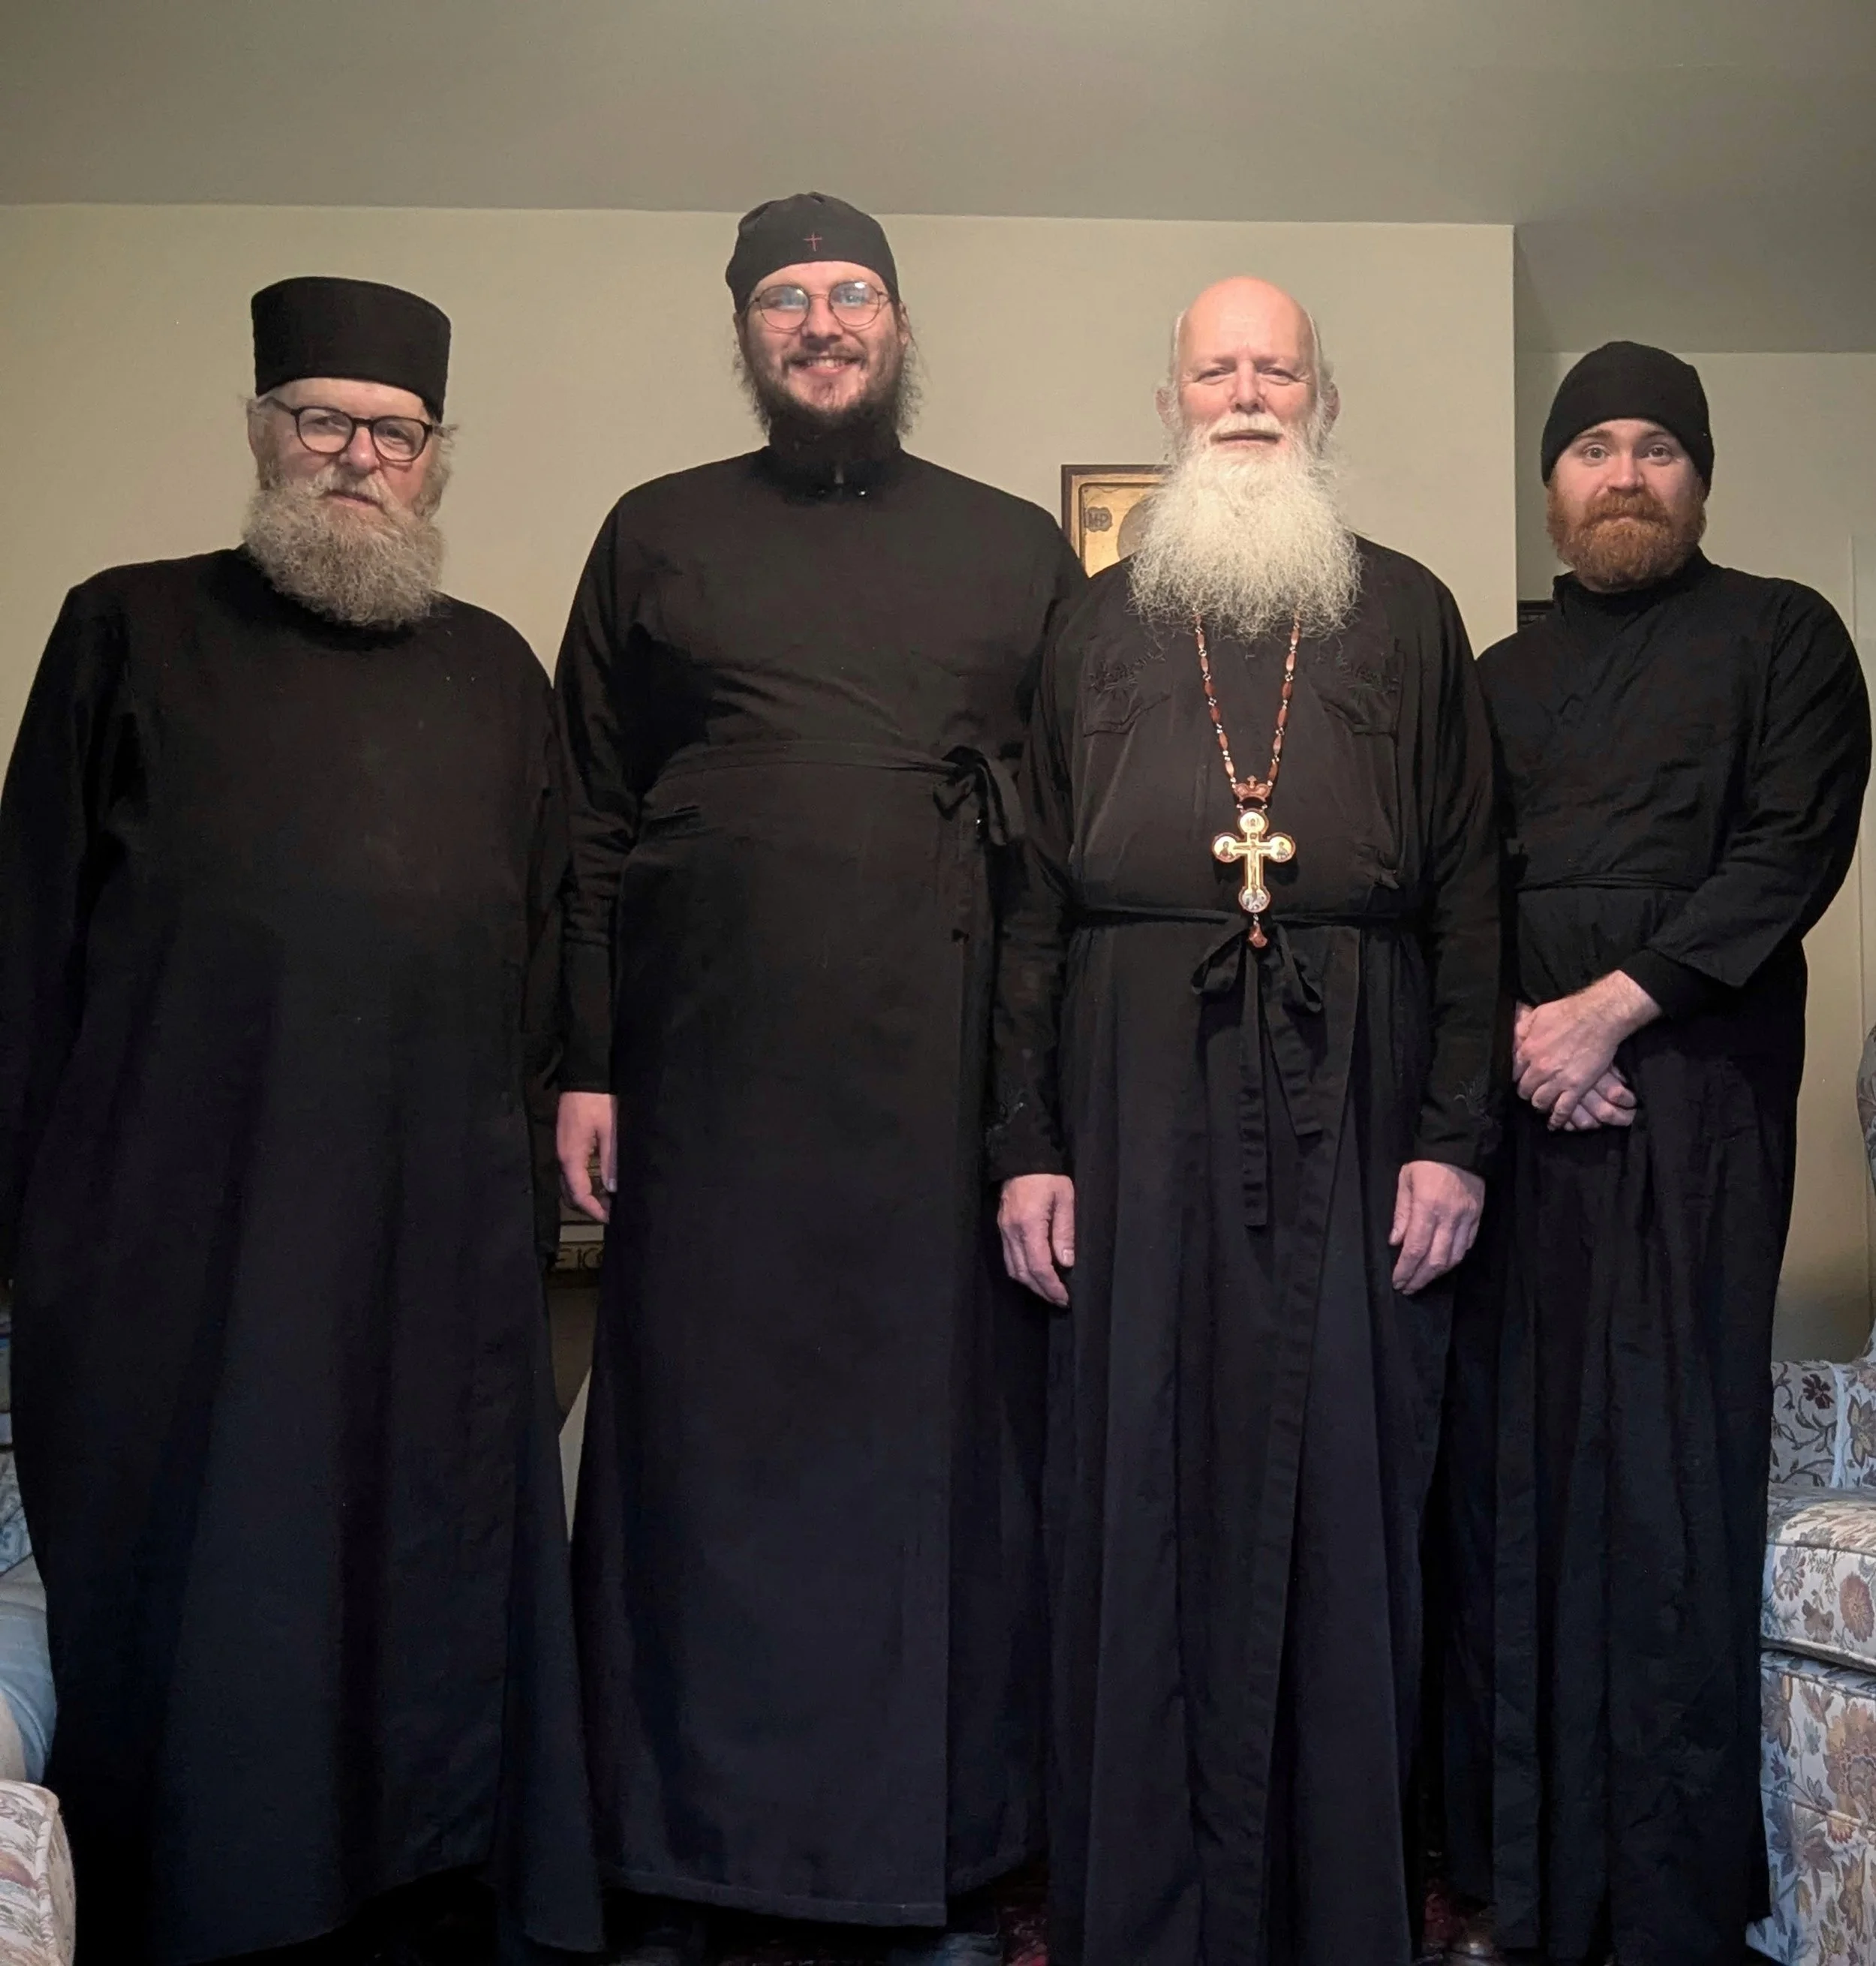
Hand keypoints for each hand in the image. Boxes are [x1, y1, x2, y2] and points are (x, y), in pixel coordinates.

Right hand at [557, 1090, 617, 1223]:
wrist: (582, 1076)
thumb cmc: (598, 1102)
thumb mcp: (610, 1131)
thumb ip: (611, 1161)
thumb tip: (613, 1189)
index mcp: (570, 1157)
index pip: (578, 1194)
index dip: (594, 1210)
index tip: (611, 1219)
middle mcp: (562, 1157)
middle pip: (570, 1193)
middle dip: (588, 1206)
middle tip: (611, 1212)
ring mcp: (562, 1150)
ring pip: (569, 1183)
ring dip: (585, 1195)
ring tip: (607, 1201)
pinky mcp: (566, 1143)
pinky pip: (571, 1171)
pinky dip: (583, 1182)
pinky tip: (599, 1182)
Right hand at [999, 1174, 1075, 1306]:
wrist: (1022, 1157)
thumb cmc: (1048, 1176)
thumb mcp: (1065, 1199)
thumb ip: (1065, 1231)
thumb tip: (1066, 1261)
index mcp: (1029, 1224)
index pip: (1039, 1266)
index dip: (1051, 1286)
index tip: (1065, 1297)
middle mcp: (1012, 1231)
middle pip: (1023, 1272)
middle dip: (1042, 1290)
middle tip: (1060, 1299)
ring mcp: (1003, 1230)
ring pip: (1013, 1269)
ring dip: (1031, 1284)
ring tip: (1049, 1290)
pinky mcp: (1002, 1228)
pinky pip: (1009, 1258)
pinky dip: (1021, 1271)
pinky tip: (1034, 1274)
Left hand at [1390, 1159, 1484, 1294]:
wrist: (1460, 1148)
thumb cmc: (1427, 1163)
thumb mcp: (1405, 1181)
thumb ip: (1401, 1213)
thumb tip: (1396, 1242)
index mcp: (1427, 1207)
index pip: (1416, 1248)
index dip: (1406, 1269)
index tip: (1398, 1282)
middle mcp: (1449, 1218)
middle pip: (1436, 1259)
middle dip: (1420, 1278)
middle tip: (1408, 1288)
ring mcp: (1466, 1219)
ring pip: (1454, 1257)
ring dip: (1437, 1274)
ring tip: (1422, 1280)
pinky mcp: (1477, 1218)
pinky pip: (1467, 1247)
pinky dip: (1454, 1260)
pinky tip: (1442, 1265)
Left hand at [1514, 973, 1658, 1128]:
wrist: (1599, 1017)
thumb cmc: (1568, 1012)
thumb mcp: (1537, 1015)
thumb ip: (1521, 1030)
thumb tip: (1511, 1040)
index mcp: (1527, 1050)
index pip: (1513, 1073)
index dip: (1517, 1077)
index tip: (1521, 1079)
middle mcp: (1538, 1068)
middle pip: (1524, 1090)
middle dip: (1527, 1092)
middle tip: (1533, 1092)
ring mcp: (1557, 1080)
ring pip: (1539, 1102)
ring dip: (1540, 1105)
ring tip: (1543, 1104)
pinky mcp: (1576, 1088)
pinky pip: (1562, 1110)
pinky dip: (1557, 1119)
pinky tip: (1554, 1123)